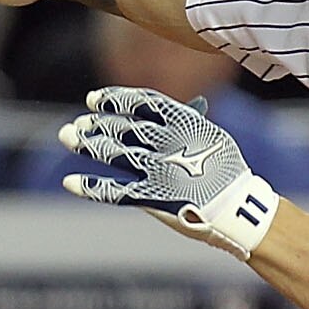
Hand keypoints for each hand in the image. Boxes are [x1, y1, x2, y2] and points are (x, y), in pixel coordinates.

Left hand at [58, 87, 280, 258]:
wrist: (241, 210)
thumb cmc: (228, 174)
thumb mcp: (211, 138)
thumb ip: (187, 123)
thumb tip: (169, 111)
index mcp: (184, 122)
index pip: (141, 102)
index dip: (114, 98)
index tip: (94, 99)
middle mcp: (167, 141)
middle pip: (122, 126)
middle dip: (95, 123)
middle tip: (77, 123)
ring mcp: (158, 169)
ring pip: (113, 153)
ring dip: (87, 144)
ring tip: (68, 136)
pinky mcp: (152, 197)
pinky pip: (114, 190)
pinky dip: (90, 186)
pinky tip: (70, 181)